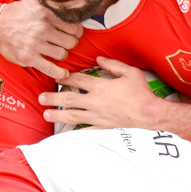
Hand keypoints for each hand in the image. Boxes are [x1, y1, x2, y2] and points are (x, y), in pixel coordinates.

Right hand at [0, 0, 82, 78]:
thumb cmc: (17, 14)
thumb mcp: (35, 4)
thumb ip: (53, 7)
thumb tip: (72, 9)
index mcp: (47, 13)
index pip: (75, 27)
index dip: (76, 32)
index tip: (73, 34)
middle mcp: (43, 28)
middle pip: (71, 42)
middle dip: (70, 44)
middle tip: (64, 44)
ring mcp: (35, 43)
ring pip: (63, 54)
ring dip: (62, 55)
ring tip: (57, 53)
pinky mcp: (28, 57)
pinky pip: (51, 69)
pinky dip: (60, 73)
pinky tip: (63, 74)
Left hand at [38, 56, 166, 128]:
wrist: (150, 115)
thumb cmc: (141, 93)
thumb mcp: (130, 73)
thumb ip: (113, 65)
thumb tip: (98, 59)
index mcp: (101, 86)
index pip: (77, 80)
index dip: (64, 77)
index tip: (55, 76)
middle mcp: (95, 101)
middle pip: (69, 99)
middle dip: (53, 98)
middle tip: (41, 98)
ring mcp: (97, 116)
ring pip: (72, 115)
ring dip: (57, 115)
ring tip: (45, 114)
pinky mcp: (102, 127)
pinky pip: (85, 130)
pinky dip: (75, 131)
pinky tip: (65, 132)